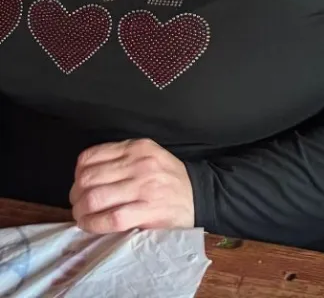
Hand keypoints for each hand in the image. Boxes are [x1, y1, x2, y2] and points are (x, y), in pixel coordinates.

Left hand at [70, 138, 194, 232]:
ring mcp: (144, 187)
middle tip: (79, 204)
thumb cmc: (168, 178)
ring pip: (94, 198)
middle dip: (76, 195)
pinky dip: (92, 224)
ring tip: (83, 216)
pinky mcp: (147, 210)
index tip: (81, 185)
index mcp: (139, 147)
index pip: (90, 157)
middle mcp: (140, 164)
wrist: (198, 196)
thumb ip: (120, 158)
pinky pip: (109, 218)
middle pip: (88, 179)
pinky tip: (90, 225)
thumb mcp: (148, 156)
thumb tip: (83, 174)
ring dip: (81, 212)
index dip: (77, 174)